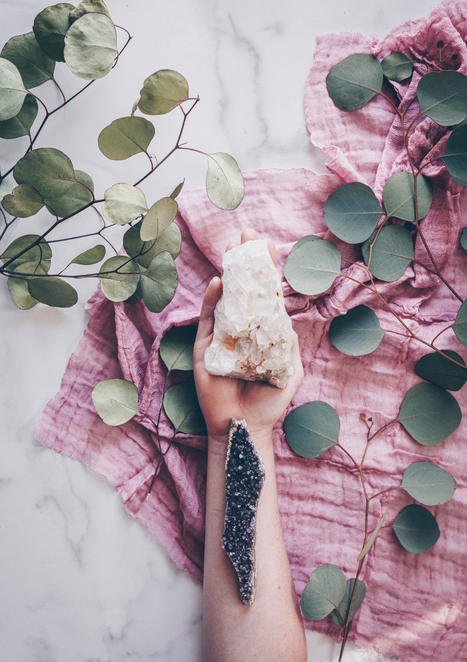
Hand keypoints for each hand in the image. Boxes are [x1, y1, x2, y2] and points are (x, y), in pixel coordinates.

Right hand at [193, 229, 303, 442]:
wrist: (243, 426)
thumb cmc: (269, 402)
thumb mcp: (289, 373)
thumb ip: (289, 346)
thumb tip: (286, 320)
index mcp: (263, 332)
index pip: (265, 295)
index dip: (266, 271)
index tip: (267, 246)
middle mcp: (242, 328)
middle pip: (243, 288)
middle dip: (245, 262)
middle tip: (246, 235)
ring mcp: (223, 335)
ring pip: (225, 297)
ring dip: (228, 272)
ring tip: (232, 248)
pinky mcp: (206, 346)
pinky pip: (209, 318)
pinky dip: (213, 299)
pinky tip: (219, 281)